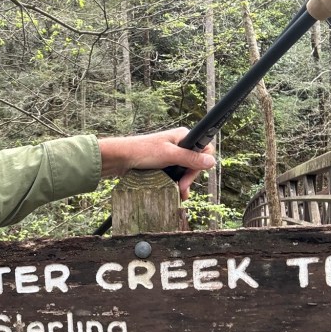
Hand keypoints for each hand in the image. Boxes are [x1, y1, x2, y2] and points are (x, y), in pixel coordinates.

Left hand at [98, 127, 217, 199]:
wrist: (119, 159)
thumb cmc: (142, 152)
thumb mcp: (169, 155)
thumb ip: (190, 158)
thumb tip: (211, 162)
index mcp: (183, 136)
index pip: (203, 150)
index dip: (199, 165)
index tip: (189, 176)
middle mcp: (179, 144)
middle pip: (195, 163)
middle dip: (189, 177)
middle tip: (180, 188)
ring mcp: (171, 155)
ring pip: (185, 171)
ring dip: (183, 183)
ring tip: (179, 194)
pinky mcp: (163, 164)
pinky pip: (175, 174)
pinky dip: (176, 183)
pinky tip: (175, 193)